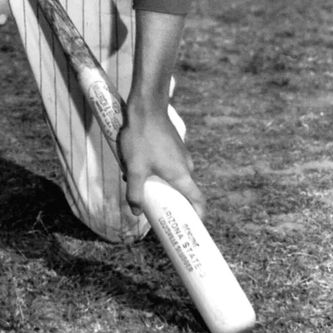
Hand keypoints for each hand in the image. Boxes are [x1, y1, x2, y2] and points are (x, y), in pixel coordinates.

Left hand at [117, 103, 205, 219]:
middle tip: (158, 209)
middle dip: (171, 200)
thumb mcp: (134, 169)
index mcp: (182, 175)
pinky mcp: (173, 143)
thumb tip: (136, 211)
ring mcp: (181, 153)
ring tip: (139, 182)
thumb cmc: (142, 138)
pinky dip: (158, 168)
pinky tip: (138, 163)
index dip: (198, 216)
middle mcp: (186, 165)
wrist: (146, 107)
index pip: (198, 201)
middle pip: (184, 190)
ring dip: (160, 182)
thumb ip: (135, 192)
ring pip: (173, 175)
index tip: (192, 226)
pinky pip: (168, 163)